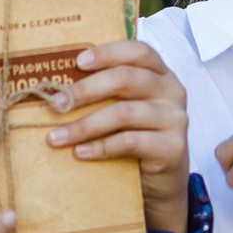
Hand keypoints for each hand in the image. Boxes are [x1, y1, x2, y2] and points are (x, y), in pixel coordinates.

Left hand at [45, 39, 191, 232]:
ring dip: (84, 125)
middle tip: (56, 104)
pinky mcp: (173, 147)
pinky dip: (100, 147)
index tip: (78, 62)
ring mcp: (175, 119)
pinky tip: (79, 152)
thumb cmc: (136, 136)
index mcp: (160, 73)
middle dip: (85, 90)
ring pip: (124, 113)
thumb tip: (57, 88)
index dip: (108, 53)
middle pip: (126, 79)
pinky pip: (130, 142)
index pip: (138, 52)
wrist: (162, 180)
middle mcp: (172, 91)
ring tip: (56, 137)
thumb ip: (106, 92)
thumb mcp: (126, 108)